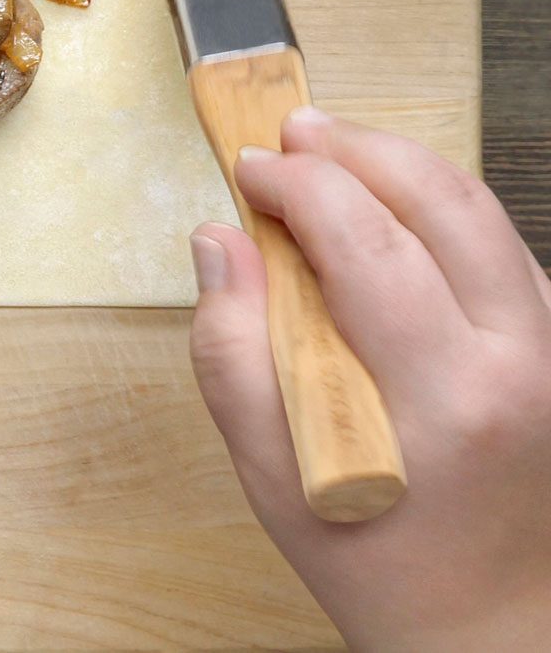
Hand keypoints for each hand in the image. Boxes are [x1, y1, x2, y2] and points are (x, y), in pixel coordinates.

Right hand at [188, 105, 550, 651]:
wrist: (479, 618)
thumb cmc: (370, 557)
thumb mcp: (266, 473)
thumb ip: (231, 351)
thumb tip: (221, 244)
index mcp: (443, 396)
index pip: (371, 244)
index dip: (301, 187)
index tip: (249, 170)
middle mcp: (518, 362)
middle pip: (445, 204)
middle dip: (358, 149)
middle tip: (293, 133)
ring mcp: (549, 353)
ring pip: (484, 214)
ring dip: (403, 168)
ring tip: (332, 154)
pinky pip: (502, 248)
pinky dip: (440, 209)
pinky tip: (386, 212)